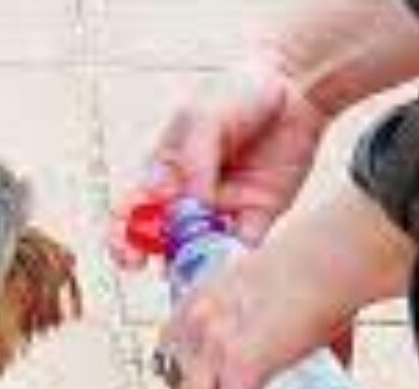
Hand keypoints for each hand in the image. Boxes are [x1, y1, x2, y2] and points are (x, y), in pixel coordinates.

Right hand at [109, 50, 331, 267]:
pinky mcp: (256, 217)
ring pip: (196, 250)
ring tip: (191, 273)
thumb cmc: (240, 92)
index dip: (123, 235)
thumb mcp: (204, 118)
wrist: (295, 85)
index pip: (133, 210)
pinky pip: (240, 248)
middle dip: (149, 258)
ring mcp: (221, 210)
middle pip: (159, 239)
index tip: (127, 252)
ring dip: (190, 266)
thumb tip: (186, 209)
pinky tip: (228, 265)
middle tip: (150, 268)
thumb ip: (191, 163)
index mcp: (165, 170)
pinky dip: (232, 262)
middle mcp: (188, 195)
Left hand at [156, 183, 416, 388]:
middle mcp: (197, 320)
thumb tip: (334, 371)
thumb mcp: (284, 292)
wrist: (336, 253)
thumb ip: (293, 328)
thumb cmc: (323, 262)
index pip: (172, 352)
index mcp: (200, 298)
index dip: (184, 383)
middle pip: (179, 385)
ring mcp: (215, 342)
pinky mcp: (243, 362)